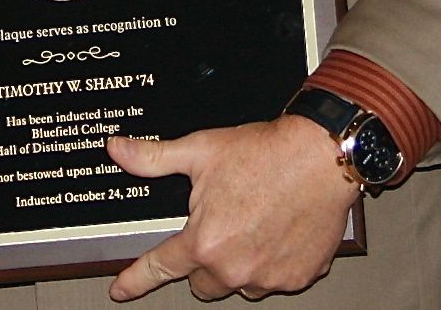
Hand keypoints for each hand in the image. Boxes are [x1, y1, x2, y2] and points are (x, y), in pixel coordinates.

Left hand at [105, 116, 355, 300]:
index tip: (122, 290)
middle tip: (219, 228)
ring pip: (241, 283)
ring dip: (240, 264)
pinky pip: (276, 278)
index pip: (160, 268)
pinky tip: (278, 230)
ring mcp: (268, 277)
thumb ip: (154, 157)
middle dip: (204, 261)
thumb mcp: (201, 150)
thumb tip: (119, 150)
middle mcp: (234, 268)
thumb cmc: (267, 154)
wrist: (321, 156)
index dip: (135, 280)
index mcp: (204, 243)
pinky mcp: (298, 277)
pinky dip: (274, 261)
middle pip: (203, 283)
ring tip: (253, 224)